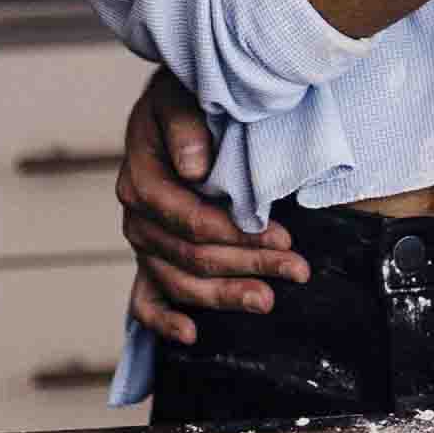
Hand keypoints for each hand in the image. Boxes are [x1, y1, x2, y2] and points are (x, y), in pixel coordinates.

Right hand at [118, 68, 309, 346]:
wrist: (171, 102)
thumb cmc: (182, 97)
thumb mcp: (181, 96)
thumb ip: (186, 126)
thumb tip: (194, 167)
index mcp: (142, 182)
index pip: (193, 222)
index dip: (238, 235)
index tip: (282, 238)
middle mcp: (138, 219)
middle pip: (193, 257)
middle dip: (248, 266)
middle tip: (296, 270)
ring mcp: (143, 241)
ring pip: (181, 283)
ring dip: (225, 296)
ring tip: (268, 300)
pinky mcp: (150, 255)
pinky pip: (145, 299)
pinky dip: (164, 321)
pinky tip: (191, 335)